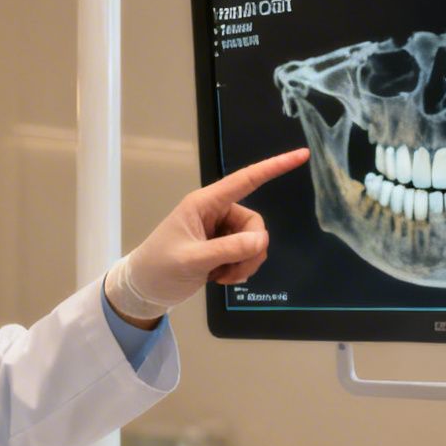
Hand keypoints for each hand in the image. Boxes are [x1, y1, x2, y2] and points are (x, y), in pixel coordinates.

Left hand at [105, 148, 310, 323]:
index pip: (246, 180)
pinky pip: (247, 254)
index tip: (301, 155)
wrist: (144, 290)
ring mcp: (220, 231)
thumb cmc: (158, 268)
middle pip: (255, 224)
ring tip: (221, 277)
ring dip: (244, 263)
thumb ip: (227, 249)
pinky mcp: (222, 248)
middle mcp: (215, 212)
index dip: (274, 167)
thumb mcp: (191, 259)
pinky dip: (240, 269)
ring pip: (254, 242)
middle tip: (230, 272)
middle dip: (250, 250)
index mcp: (204, 203)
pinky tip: (219, 279)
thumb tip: (263, 241)